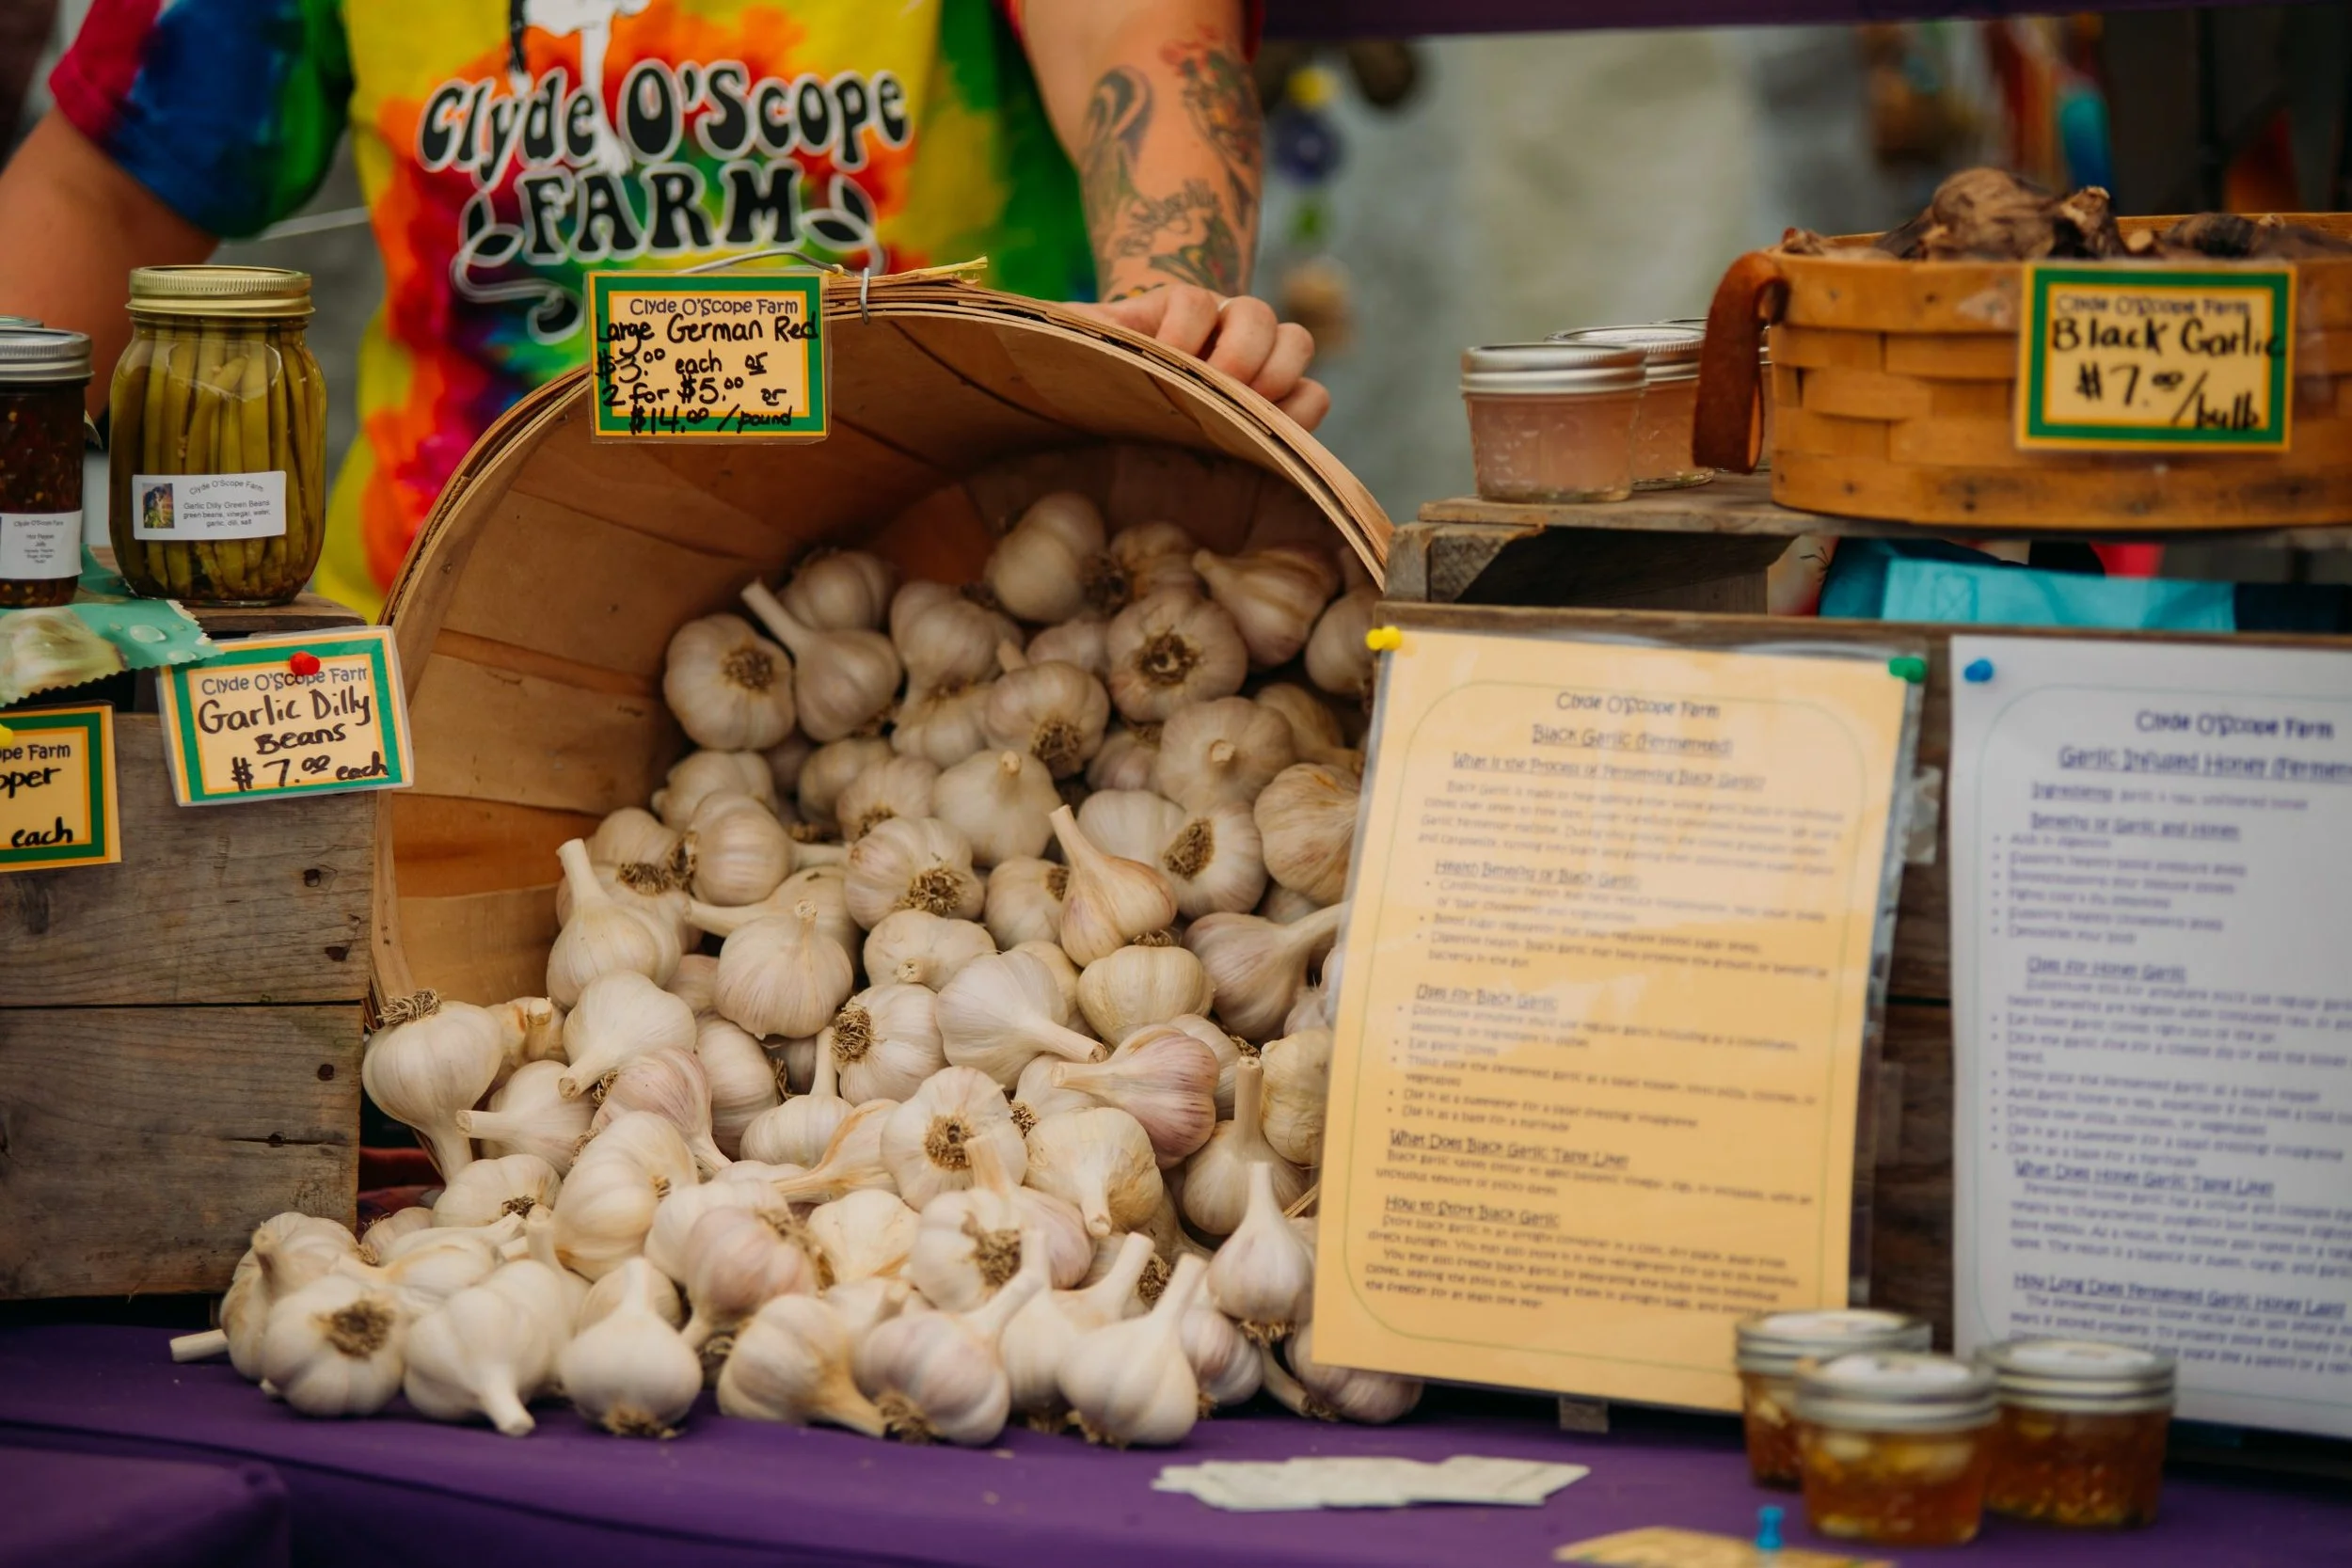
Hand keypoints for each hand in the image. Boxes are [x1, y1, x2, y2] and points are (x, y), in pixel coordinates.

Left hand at [1072, 285, 1330, 430]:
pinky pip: (1314, 396)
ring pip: (1297, 342)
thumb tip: (1025, 322)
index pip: (1194, 301)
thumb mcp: (1087, 339)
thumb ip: (1067, 328)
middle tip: (1214, 387)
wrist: (1149, 375)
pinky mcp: (1284, 397)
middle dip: (1239, 354)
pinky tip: (1264, 437)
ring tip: (1243, 412)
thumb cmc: (1114, 361)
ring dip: (1276, 376)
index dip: (1182, 329)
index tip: (1159, 358)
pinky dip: (1298, 415)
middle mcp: (1228, 321)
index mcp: (1178, 307)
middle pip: (1258, 313)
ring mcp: (1263, 355)